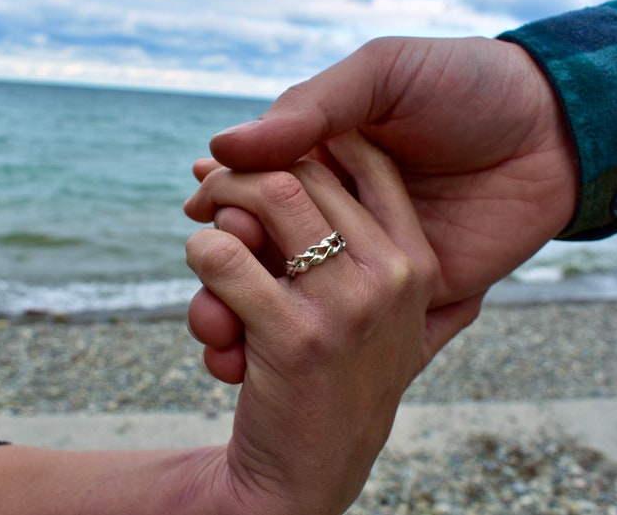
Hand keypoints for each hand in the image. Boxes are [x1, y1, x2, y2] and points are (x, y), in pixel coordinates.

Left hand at [184, 132, 478, 513]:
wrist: (310, 472)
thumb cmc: (338, 382)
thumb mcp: (390, 321)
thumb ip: (386, 253)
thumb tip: (347, 167)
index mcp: (417, 262)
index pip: (369, 159)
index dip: (309, 143)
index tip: (267, 160)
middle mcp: (392, 275)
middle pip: (304, 171)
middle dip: (244, 173)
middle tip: (211, 195)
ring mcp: (347, 306)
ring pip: (264, 199)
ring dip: (218, 209)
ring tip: (210, 246)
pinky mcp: (293, 338)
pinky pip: (222, 257)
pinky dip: (199, 260)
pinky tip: (208, 300)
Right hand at [209, 37, 577, 310]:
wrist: (556, 135)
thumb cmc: (468, 87)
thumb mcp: (387, 76)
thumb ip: (311, 109)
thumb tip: (224, 147)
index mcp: (327, 152)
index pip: (259, 180)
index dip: (226, 197)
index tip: (201, 211)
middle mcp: (341, 205)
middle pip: (265, 241)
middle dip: (226, 261)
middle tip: (207, 272)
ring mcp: (370, 250)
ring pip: (294, 286)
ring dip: (245, 311)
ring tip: (216, 331)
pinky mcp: (406, 290)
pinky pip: (348, 319)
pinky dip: (306, 339)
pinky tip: (257, 354)